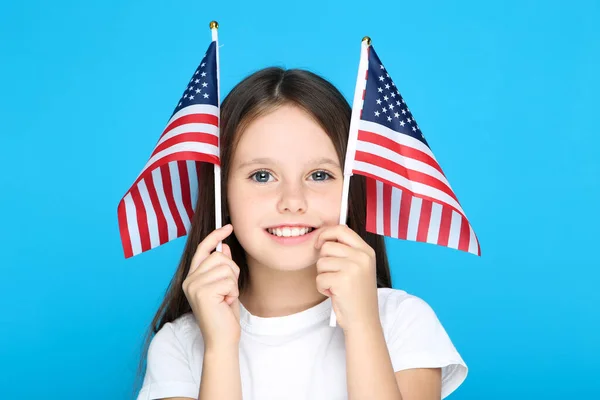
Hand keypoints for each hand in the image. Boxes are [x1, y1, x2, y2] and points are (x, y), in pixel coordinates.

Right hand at [182, 224, 240, 349]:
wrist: (222, 338)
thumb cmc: (224, 314)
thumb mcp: (225, 286)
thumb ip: (222, 267)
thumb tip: (224, 247)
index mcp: (192, 277)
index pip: (203, 249)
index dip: (215, 236)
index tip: (227, 226)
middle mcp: (189, 280)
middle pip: (219, 256)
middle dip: (232, 271)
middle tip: (229, 290)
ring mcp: (194, 286)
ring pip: (226, 268)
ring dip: (233, 284)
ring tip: (226, 298)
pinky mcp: (202, 293)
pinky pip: (228, 281)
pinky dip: (233, 292)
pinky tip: (226, 304)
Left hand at [314, 225, 380, 331]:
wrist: (363, 319)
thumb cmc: (356, 294)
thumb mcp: (359, 267)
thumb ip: (346, 250)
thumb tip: (323, 236)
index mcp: (367, 251)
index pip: (341, 229)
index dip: (326, 234)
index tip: (319, 243)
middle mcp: (362, 257)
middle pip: (328, 246)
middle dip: (324, 261)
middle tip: (333, 274)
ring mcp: (353, 268)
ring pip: (321, 262)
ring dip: (323, 276)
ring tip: (335, 285)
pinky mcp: (342, 281)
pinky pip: (319, 278)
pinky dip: (322, 288)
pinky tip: (334, 294)